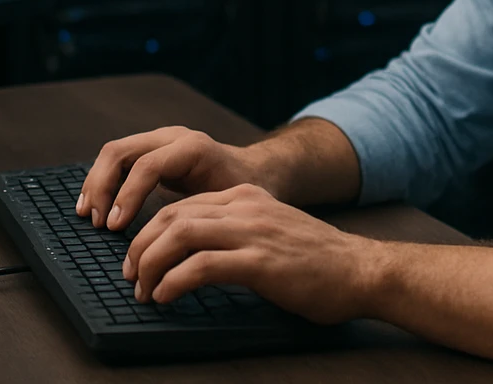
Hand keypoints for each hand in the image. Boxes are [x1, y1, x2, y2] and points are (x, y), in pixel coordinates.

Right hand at [75, 126, 269, 230]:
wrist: (258, 172)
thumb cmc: (248, 195)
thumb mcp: (231, 207)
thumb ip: (202, 220)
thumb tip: (170, 248)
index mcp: (193, 148)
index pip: (147, 166)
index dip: (127, 196)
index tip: (115, 228)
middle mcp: (172, 138)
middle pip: (121, 151)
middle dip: (102, 187)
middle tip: (97, 223)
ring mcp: (160, 141)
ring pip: (114, 153)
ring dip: (96, 183)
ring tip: (88, 216)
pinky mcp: (151, 151)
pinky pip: (118, 160)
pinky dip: (102, 181)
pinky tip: (94, 206)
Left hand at [121, 183, 379, 324]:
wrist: (361, 270)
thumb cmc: (318, 262)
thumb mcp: (271, 232)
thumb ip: (237, 233)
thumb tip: (195, 255)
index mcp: (245, 196)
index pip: (182, 204)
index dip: (151, 231)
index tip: (139, 258)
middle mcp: (244, 207)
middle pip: (172, 216)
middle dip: (141, 246)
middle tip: (131, 276)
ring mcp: (252, 232)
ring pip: (179, 235)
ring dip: (151, 263)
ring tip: (143, 289)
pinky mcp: (259, 262)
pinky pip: (201, 266)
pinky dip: (174, 280)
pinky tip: (165, 296)